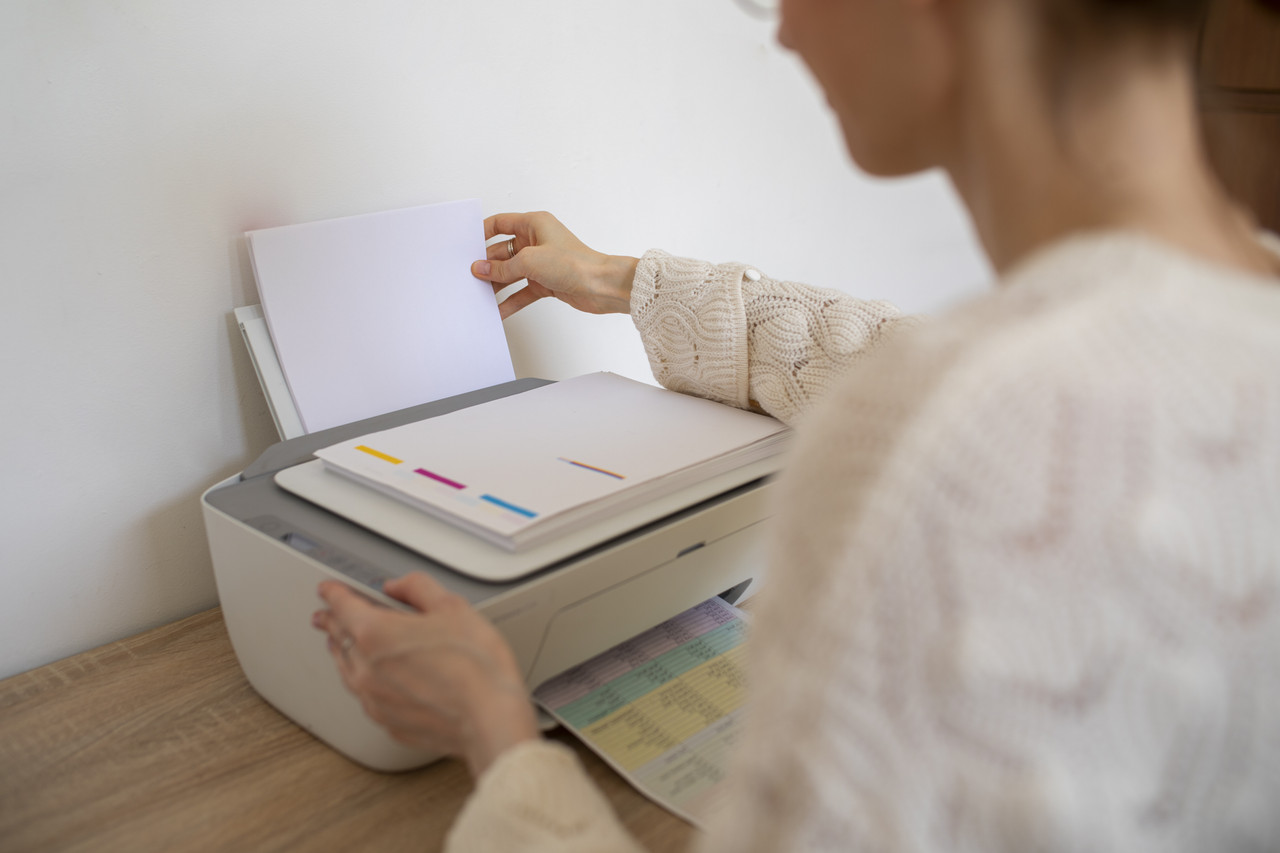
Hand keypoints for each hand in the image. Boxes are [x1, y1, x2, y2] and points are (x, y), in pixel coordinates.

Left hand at [311, 573, 538, 776]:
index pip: (341, 606)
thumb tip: (399, 586)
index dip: (333, 593)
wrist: (489, 719)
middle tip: (324, 616)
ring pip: (347, 671)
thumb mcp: (452, 607)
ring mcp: (374, 700)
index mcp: (376, 634)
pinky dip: (365, 683)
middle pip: (338, 639)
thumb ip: (418, 588)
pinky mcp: (388, 722)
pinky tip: (375, 681)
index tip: (328, 590)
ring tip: (342, 646)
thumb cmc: (476, 667)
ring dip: (342, 653)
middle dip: (331, 623)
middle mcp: (366, 669)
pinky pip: (366, 698)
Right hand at [472, 211, 638, 318]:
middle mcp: (536, 241)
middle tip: (468, 277)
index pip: (500, 223)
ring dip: (496, 284)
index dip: (481, 232)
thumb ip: (502, 268)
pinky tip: (498, 310)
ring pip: (511, 273)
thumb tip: (480, 269)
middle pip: (502, 252)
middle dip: (487, 265)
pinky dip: (511, 300)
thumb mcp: (530, 262)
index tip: (465, 245)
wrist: (601, 286)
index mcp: (534, 224)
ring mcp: (541, 263)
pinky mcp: (546, 282)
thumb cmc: (575, 263)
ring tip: (478, 296)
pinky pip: (522, 291)